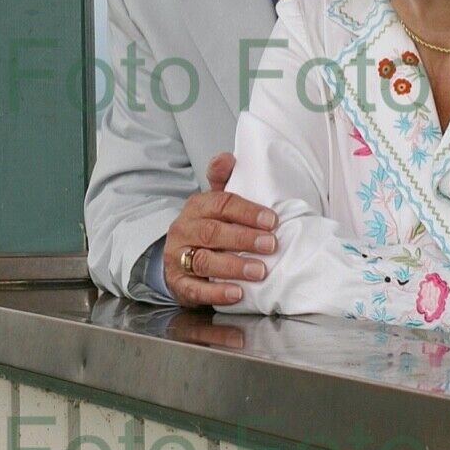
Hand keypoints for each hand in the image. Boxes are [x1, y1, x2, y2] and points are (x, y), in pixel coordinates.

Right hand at [163, 152, 278, 307]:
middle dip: (243, 238)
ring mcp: (179, 257)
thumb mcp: (213, 205)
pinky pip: (196, 289)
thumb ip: (222, 181)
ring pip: (204, 260)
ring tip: (259, 271)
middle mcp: (184, 230)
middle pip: (212, 232)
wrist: (177, 260)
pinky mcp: (180, 284)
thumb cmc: (206, 230)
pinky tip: (237, 293)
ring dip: (233, 266)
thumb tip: (227, 157)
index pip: (220, 204)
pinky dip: (217, 292)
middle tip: (271, 245)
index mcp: (196, 207)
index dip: (247, 212)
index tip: (272, 220)